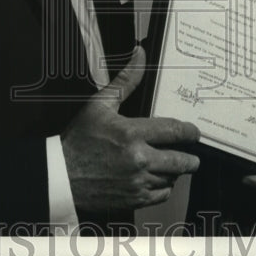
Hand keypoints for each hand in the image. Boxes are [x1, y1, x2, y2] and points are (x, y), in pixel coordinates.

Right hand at [61, 46, 200, 211]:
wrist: (61, 176)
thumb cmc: (79, 139)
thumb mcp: (100, 104)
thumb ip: (125, 80)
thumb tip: (140, 55)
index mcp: (131, 133)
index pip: (173, 131)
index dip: (189, 132)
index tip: (193, 133)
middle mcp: (137, 159)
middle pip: (180, 160)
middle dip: (190, 157)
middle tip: (191, 154)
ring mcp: (136, 182)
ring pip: (171, 178)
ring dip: (175, 172)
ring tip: (172, 164)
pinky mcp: (133, 199)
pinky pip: (161, 195)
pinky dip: (164, 188)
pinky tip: (159, 179)